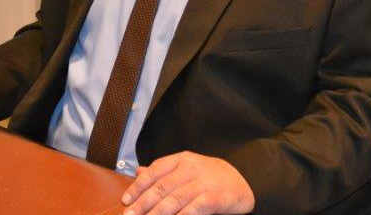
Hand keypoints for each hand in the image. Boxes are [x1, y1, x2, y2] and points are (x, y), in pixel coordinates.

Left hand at [121, 151, 253, 214]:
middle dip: (142, 204)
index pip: (155, 171)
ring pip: (175, 199)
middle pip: (162, 187)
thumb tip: (137, 172)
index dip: (138, 186)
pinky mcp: (216, 197)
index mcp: (181, 160)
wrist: (245, 179)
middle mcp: (191, 168)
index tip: (125, 200)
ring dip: (157, 213)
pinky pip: (195, 208)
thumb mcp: (186, 168)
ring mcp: (204, 182)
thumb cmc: (210, 177)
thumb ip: (163, 172)